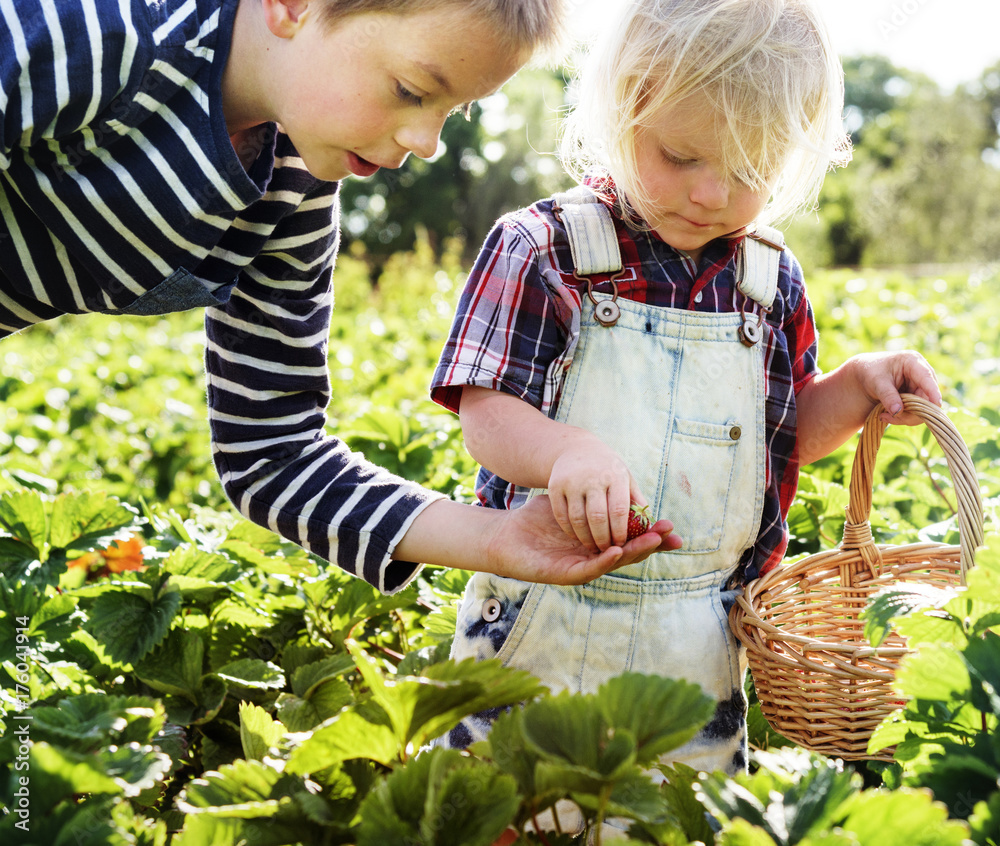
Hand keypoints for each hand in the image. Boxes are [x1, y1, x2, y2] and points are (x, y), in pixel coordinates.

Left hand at [481, 494, 682, 585]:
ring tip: (651, 542)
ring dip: (634, 552)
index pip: (632, 539)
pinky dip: (605, 561)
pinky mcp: (568, 574)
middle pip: (630, 552)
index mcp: (599, 543)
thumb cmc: (538, 522)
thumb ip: (593, 499)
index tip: (672, 527)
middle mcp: (595, 558)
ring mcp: (583, 568)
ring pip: (615, 562)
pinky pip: (590, 568)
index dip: (652, 536)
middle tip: (670, 535)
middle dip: (651, 544)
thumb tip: (617, 483)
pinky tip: (616, 551)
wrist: (508, 538)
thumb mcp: (570, 505)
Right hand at [547, 435, 642, 551]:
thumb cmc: (608, 470)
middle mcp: (593, 477)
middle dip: (603, 539)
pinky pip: (561, 515)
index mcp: (615, 476)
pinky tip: (576, 536)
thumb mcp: (625, 479)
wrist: (576, 449)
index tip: (621, 545)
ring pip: (578, 518)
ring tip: (592, 548)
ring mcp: (572, 481)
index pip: (619, 510)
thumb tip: (651, 528)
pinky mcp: (555, 486)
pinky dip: (569, 530)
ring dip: (585, 538)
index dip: (620, 531)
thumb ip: (637, 503)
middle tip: (606, 551)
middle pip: (598, 517)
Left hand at [852, 351, 941, 424]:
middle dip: (911, 412)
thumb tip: (898, 412)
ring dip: (905, 417)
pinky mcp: (918, 397)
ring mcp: (921, 386)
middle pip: (927, 397)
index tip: (937, 403)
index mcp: (912, 361)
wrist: (866, 375)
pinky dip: (903, 417)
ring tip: (883, 416)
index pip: (926, 377)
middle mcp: (922, 374)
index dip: (932, 391)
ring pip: (923, 408)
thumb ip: (887, 396)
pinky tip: (886, 416)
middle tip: (887, 418)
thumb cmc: (871, 372)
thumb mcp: (876, 382)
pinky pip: (916, 412)